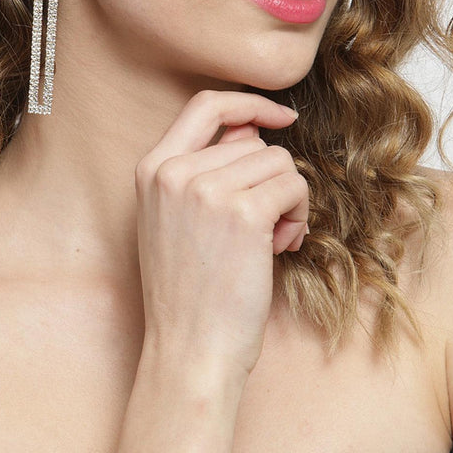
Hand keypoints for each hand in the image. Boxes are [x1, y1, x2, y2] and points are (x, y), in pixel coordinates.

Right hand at [134, 89, 308, 381]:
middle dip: (271, 179)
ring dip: (288, 200)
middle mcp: (174, 172)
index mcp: (153, 169)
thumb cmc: (190, 292)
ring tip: (270, 241)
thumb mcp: (176, 219)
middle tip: (265, 226)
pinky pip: (294, 186)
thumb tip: (254, 130)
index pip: (206, 105)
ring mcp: (207, 190)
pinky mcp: (243, 213)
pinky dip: (299, 215)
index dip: (248, 102)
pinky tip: (282, 246)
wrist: (189, 350)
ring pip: (280, 162)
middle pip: (255, 141)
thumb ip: (205, 171)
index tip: (281, 115)